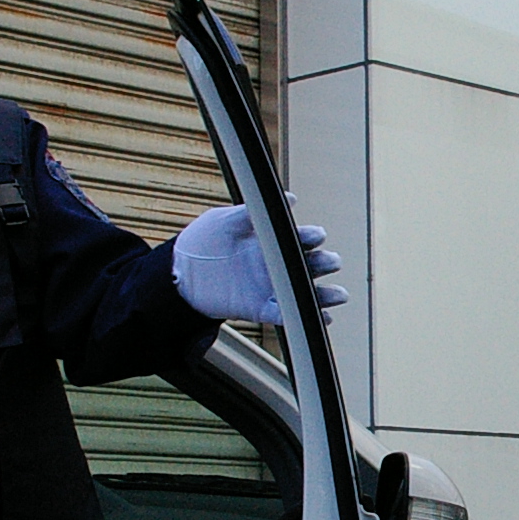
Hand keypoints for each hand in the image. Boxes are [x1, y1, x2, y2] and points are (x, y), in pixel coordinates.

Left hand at [173, 201, 346, 323]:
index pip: (298, 238)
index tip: (316, 236)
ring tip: (340, 296)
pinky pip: (286, 314)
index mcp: (268, 241)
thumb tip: (289, 199)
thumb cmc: (200, 242)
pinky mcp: (258, 308)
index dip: (311, 237)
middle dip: (324, 263)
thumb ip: (251, 212)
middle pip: (309, 265)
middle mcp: (273, 264)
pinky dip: (304, 318)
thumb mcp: (223, 220)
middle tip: (330, 262)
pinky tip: (322, 320)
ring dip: (324, 295)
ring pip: (304, 292)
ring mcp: (268, 287)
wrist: (177, 274)